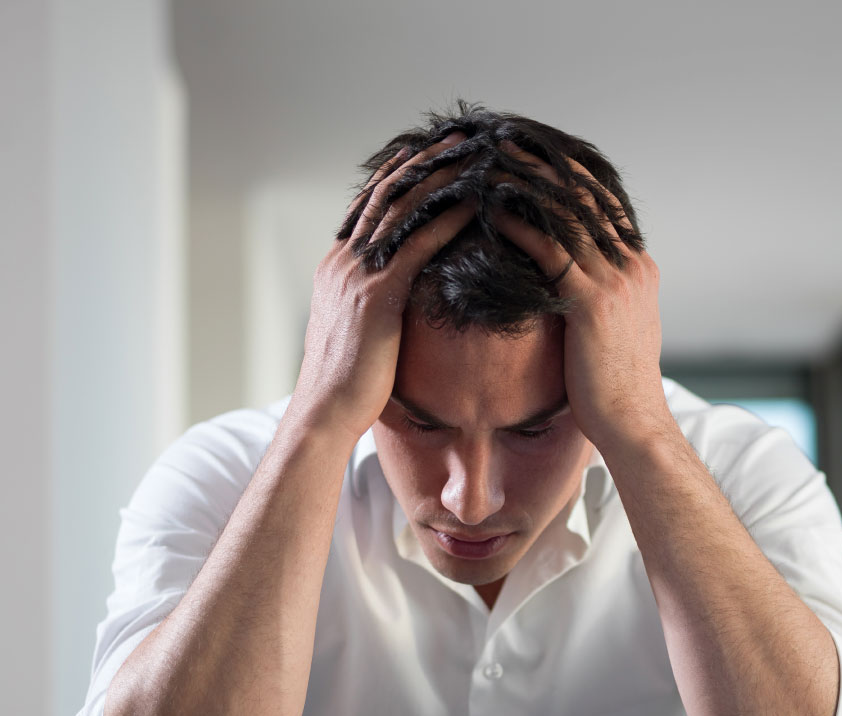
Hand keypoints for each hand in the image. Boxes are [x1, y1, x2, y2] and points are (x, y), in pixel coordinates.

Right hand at [291, 133, 474, 441]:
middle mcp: (344, 261)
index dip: (400, 176)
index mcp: (337, 267)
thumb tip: (393, 303)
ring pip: (403, 210)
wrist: (325, 413)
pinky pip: (418, 246)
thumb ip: (371, 306)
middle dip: (425, 160)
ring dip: (441, 177)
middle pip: (388, 195)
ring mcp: (358, 276)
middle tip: (460, 135)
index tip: (428, 151)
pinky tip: (475, 201)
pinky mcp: (378, 296)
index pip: (370, 207)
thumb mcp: (356, 335)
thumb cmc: (347, 386)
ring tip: (475, 153)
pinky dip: (448, 218)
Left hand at [493, 148, 667, 453]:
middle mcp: (632, 266)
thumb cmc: (614, 388)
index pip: (604, 203)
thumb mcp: (617, 331)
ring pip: (567, 216)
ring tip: (492, 160)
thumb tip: (575, 282)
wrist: (633, 425)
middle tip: (507, 138)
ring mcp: (616, 282)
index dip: (568, 173)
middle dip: (545, 164)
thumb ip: (601, 297)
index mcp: (639, 268)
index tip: (534, 150)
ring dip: (527, 184)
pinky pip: (551, 252)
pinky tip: (490, 212)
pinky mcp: (593, 304)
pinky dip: (519, 227)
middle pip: (586, 197)